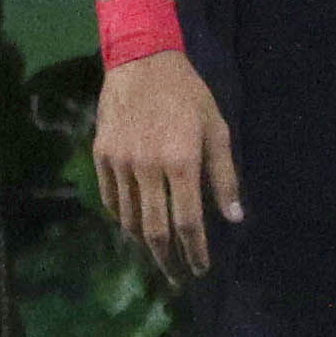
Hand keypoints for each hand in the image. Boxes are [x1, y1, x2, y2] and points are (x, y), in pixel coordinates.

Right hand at [91, 51, 238, 280]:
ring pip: (130, 219)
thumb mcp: (216, 129)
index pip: (187, 222)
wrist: (141, 61)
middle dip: (168, 260)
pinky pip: (110, 200)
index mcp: (180, 162)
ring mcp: (120, 163)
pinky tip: (135, 226)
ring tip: (159, 253)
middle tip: (178, 275)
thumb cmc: (187, 94)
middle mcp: (147, 168)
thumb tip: (234, 218)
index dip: (194, 250)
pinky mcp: (102, 156)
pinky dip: (123, 219)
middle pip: (155, 230)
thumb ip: (225, 176)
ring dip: (145, 243)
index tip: (201, 268)